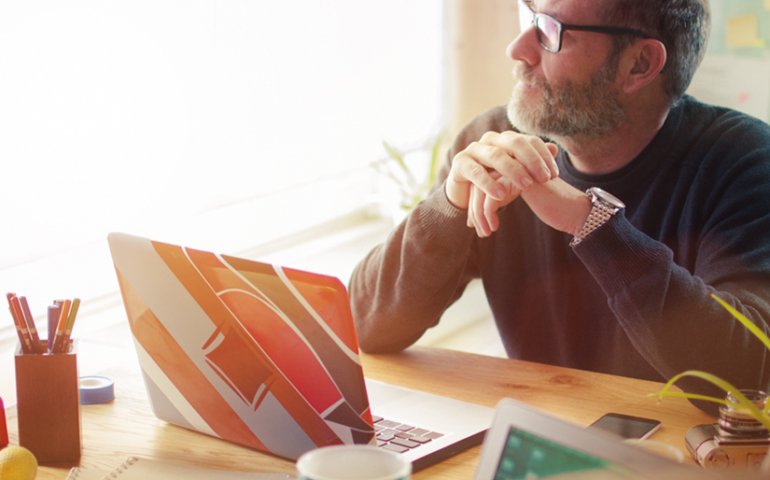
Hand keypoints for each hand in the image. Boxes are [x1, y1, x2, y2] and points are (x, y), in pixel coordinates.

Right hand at [446, 131, 559, 211]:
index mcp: (506, 139)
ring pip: (496, 156)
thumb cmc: (494, 180)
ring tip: (526, 186)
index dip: (543, 156)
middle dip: (532, 160)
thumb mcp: (516, 172)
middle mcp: (490, 140)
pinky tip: (500, 195)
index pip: (529, 140)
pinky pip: (476, 172)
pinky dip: (488, 183)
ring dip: (513, 171)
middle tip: (544, 178)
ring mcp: (474, 149)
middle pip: (514, 144)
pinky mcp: (460, 163)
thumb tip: (555, 148)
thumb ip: (532, 161)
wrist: (464, 191)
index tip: (554, 175)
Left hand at [468, 176, 591, 238]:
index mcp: (512, 165)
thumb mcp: (520, 200)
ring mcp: (516, 169)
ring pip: (483, 191)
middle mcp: (512, 162)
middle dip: (475, 210)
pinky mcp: (520, 180)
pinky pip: (492, 197)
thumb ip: (501, 198)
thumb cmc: (551, 208)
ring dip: (480, 215)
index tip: (476, 223)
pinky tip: (493, 229)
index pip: (483, 181)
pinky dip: (488, 215)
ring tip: (485, 233)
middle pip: (479, 185)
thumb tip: (476, 214)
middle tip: (478, 230)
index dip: (477, 203)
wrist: (575, 212)